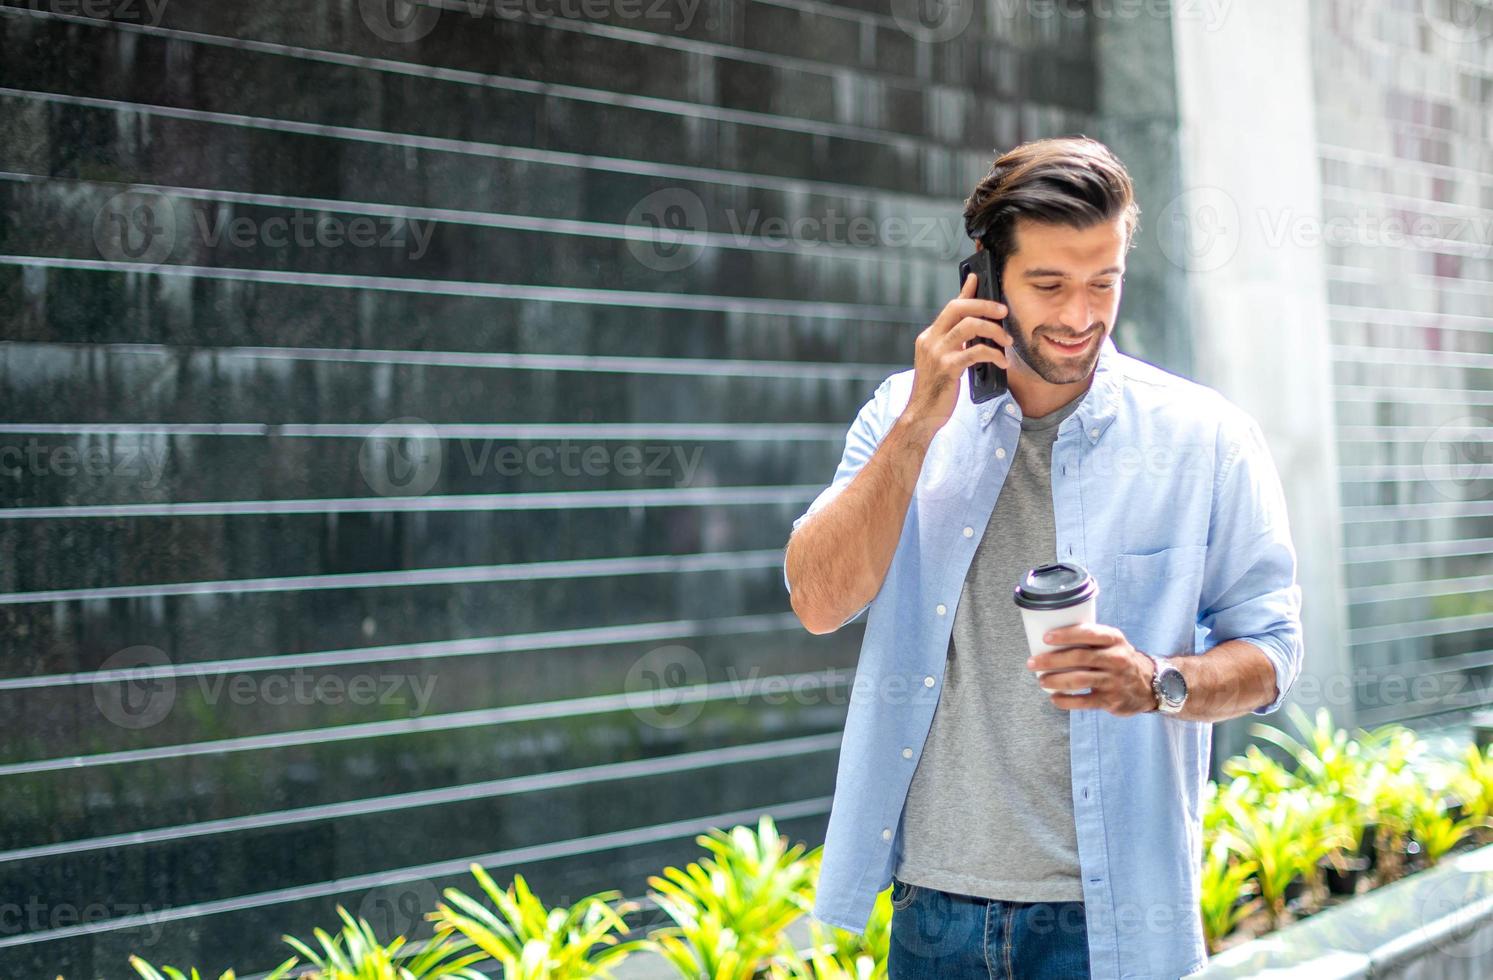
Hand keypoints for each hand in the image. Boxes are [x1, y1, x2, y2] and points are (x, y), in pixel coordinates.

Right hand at [899, 271, 1010, 440]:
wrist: (921, 415)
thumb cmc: (936, 389)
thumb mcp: (942, 360)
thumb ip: (954, 342)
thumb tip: (971, 325)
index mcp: (929, 336)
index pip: (951, 306)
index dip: (967, 290)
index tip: (978, 278)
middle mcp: (931, 340)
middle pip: (959, 307)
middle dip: (985, 305)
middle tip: (1004, 313)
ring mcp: (937, 353)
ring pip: (969, 326)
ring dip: (994, 331)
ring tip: (1006, 342)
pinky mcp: (947, 368)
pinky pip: (975, 351)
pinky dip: (994, 354)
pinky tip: (1002, 362)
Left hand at [1026, 624, 1156, 716]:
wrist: (1149, 685)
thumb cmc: (1119, 659)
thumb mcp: (1112, 643)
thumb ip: (1089, 639)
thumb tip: (1049, 639)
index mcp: (1114, 639)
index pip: (1089, 633)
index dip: (1066, 635)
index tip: (1046, 638)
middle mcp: (1116, 658)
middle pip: (1079, 657)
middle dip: (1052, 660)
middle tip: (1032, 662)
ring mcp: (1114, 680)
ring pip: (1079, 679)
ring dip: (1055, 680)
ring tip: (1041, 681)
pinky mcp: (1111, 700)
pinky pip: (1084, 701)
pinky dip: (1066, 701)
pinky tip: (1054, 699)